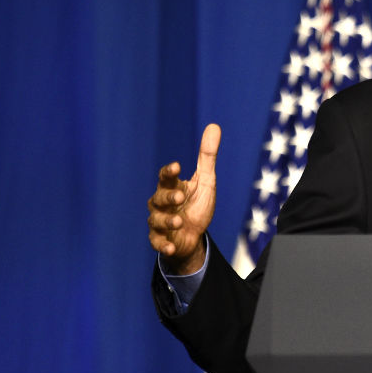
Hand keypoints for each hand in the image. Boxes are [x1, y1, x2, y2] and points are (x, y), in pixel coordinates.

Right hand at [147, 124, 220, 274]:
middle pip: (159, 198)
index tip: (178, 167)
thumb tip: (214, 126)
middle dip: (168, 198)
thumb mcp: (206, 181)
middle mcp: (161, 204)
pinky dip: (163, 244)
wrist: (193, 236)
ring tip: (179, 222)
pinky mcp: (160, 240)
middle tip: (180, 197)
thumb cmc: (196, 205)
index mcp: (171, 187)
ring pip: (157, 220)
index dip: (169, 172)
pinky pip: (157, 242)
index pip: (166, 177)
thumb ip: (207, 156)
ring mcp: (159, 222)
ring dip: (167, 221)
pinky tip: (172, 246)